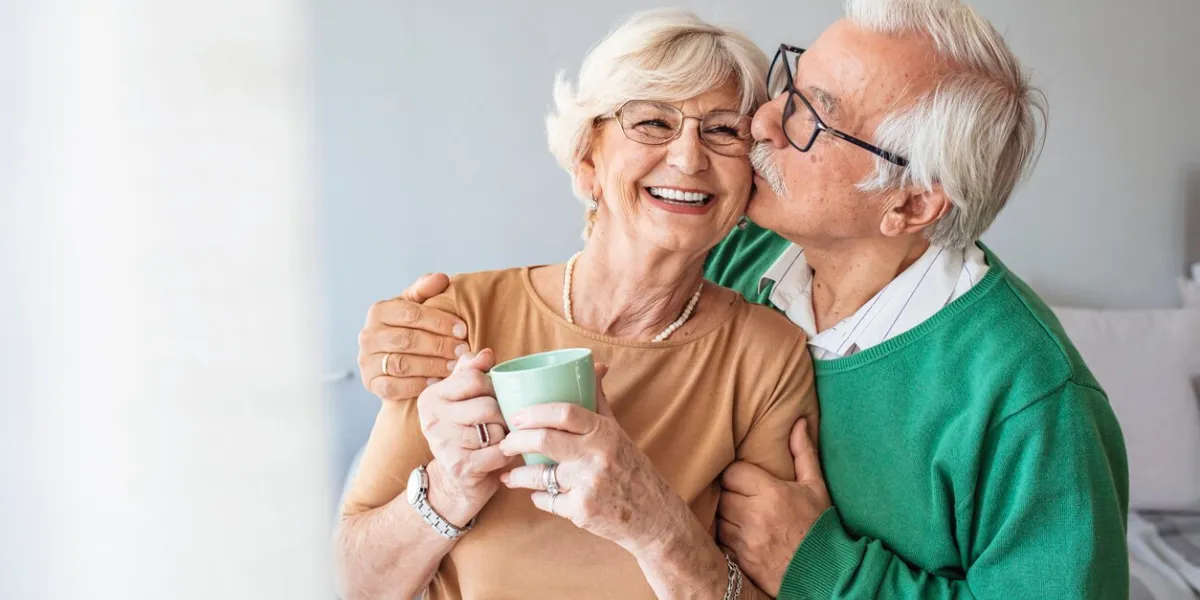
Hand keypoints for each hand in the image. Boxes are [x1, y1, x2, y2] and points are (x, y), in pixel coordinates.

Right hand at [358, 273, 468, 401]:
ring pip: (401, 364)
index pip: (411, 313)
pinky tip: (436, 382)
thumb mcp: (414, 305)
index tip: (463, 329)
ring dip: (432, 366)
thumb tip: (441, 278)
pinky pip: (393, 386)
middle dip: (439, 345)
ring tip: (455, 365)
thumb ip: (425, 290)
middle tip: (463, 350)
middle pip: (407, 340)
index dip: (439, 321)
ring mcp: (366, 361)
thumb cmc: (408, 326)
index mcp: (378, 311)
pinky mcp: (371, 383)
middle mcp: (368, 335)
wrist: (390, 357)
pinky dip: (416, 385)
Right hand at [418, 349, 510, 522]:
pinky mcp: (459, 467)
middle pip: (487, 405)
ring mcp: (443, 445)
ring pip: (495, 430)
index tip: (495, 396)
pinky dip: (506, 454)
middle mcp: (431, 419)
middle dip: (503, 414)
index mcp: (431, 397)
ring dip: (505, 435)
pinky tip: (500, 454)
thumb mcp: (464, 398)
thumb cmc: (467, 432)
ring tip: (500, 438)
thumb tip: (486, 353)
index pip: (473, 377)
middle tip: (503, 422)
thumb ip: (471, 372)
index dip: (493, 386)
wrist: (456, 481)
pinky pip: (497, 453)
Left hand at [498, 365, 686, 551]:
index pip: (565, 413)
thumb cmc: (631, 469)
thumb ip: (599, 401)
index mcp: (604, 432)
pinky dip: (538, 498)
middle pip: (544, 440)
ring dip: (518, 475)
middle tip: (505, 443)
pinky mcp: (581, 510)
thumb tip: (595, 365)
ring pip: (538, 476)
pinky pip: (546, 500)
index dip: (535, 412)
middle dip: (516, 441)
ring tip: (510, 473)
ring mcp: (588, 484)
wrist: (653, 515)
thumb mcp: (618, 432)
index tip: (516, 415)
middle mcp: (597, 455)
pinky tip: (536, 494)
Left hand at [717, 418, 829, 595]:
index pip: (732, 473)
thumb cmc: (819, 527)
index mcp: (771, 494)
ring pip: (717, 517)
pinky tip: (737, 536)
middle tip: (741, 497)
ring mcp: (743, 540)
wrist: (824, 573)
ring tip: (739, 515)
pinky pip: (718, 542)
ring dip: (724, 515)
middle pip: (721, 494)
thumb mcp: (815, 488)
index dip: (736, 475)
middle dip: (729, 494)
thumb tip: (799, 422)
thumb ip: (803, 453)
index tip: (745, 479)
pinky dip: (723, 538)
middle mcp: (753, 516)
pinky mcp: (738, 560)